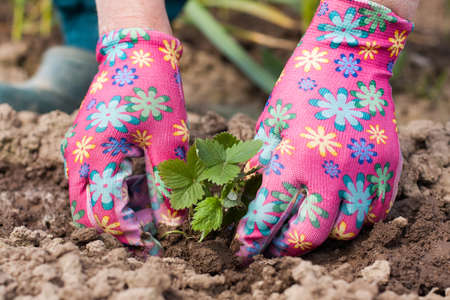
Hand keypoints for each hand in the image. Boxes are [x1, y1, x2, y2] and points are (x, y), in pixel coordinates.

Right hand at [61, 28, 188, 254]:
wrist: (136, 53)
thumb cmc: (153, 90)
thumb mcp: (166, 139)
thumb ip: (168, 183)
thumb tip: (173, 223)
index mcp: (96, 156)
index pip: (105, 213)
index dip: (130, 233)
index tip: (156, 243)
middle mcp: (80, 157)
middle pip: (89, 211)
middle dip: (120, 227)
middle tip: (152, 234)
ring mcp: (81, 150)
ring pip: (91, 197)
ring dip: (119, 210)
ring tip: (154, 212)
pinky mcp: (89, 145)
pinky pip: (97, 179)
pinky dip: (118, 191)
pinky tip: (146, 191)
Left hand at [235, 0, 412, 258]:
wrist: (348, 58)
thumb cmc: (301, 89)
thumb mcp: (270, 124)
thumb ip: (259, 164)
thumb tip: (248, 197)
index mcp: (295, 159)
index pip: (268, 215)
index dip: (251, 239)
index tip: (243, 252)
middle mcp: (332, 171)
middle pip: (310, 235)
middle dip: (288, 248)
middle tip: (276, 245)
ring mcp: (364, 171)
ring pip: (347, 230)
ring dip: (324, 233)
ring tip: (309, 221)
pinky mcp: (387, 166)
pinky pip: (375, 212)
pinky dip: (356, 217)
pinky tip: (340, 206)